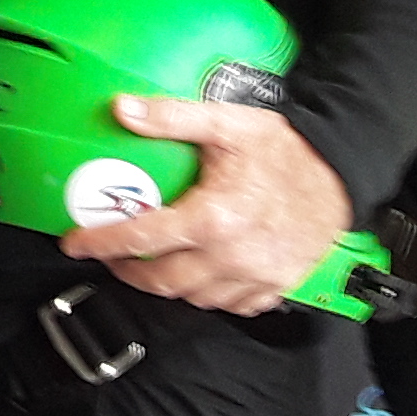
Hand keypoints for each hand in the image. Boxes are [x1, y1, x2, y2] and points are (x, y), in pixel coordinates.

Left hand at [58, 96, 354, 315]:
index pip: (144, 238)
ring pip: (194, 298)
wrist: (341, 175)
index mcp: (215, 216)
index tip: (75, 243)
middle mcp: (233, 254)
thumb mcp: (227, 123)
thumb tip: (123, 109)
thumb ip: (172, 117)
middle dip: (127, 271)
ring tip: (148, 262)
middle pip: (162, 280)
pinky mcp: (275, 287)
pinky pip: (230, 306)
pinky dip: (206, 295)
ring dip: (165, 285)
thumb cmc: (286, 151)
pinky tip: (196, 274)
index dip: (103, 243)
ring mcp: (256, 277)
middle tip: (109, 256)